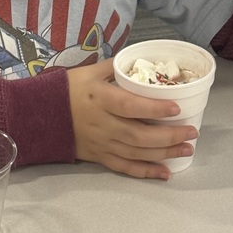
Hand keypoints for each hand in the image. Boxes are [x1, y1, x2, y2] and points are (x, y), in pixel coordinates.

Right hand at [66, 60, 197, 179]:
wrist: (40, 115)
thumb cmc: (67, 89)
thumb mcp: (89, 71)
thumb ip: (115, 67)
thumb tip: (140, 60)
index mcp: (100, 98)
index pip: (129, 105)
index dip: (153, 109)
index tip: (175, 108)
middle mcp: (102, 123)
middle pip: (138, 135)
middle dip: (169, 135)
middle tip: (192, 132)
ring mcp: (101, 143)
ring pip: (136, 153)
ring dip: (164, 153)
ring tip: (187, 149)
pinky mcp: (99, 157)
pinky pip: (124, 167)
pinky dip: (145, 172)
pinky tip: (165, 173)